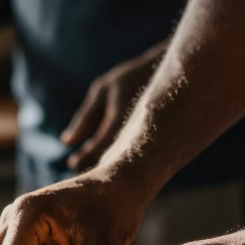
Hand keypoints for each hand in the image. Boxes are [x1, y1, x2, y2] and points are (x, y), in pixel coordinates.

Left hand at [61, 45, 164, 170]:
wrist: (178, 76)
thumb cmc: (132, 79)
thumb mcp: (103, 91)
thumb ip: (85, 118)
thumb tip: (66, 142)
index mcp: (118, 120)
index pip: (95, 150)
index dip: (81, 160)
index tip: (72, 162)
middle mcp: (135, 134)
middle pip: (108, 165)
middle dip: (93, 168)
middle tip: (80, 166)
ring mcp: (148, 142)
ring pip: (121, 167)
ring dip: (107, 168)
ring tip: (96, 161)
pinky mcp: (157, 147)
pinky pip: (134, 163)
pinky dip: (121, 163)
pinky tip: (115, 157)